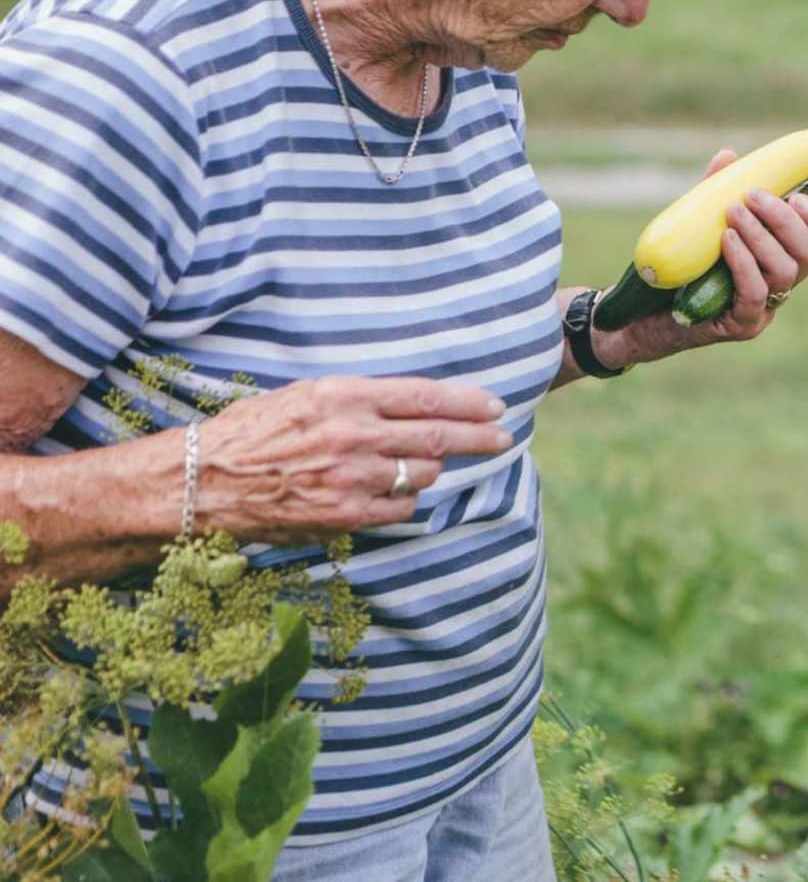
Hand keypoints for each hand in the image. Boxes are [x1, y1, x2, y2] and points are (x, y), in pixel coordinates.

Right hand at [191, 376, 510, 541]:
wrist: (200, 480)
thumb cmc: (251, 432)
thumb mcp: (305, 395)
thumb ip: (359, 400)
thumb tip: (411, 405)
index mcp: (343, 395)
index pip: (424, 396)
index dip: (466, 402)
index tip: (494, 406)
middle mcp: (352, 434)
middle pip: (436, 436)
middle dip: (478, 437)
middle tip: (503, 437)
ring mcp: (350, 477)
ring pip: (420, 474)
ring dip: (430, 470)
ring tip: (422, 464)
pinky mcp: (343, 515)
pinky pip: (399, 509)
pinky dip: (404, 499)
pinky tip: (392, 492)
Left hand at [596, 146, 807, 363]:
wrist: (641, 309)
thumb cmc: (678, 262)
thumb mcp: (700, 220)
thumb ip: (717, 191)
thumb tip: (728, 156)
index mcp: (782, 257)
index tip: (798, 193)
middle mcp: (781, 283)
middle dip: (786, 219)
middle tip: (754, 196)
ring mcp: (765, 308)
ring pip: (787, 271)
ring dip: (762, 235)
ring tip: (733, 213)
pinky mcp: (743, 325)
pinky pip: (755, 293)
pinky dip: (744, 262)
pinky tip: (726, 240)